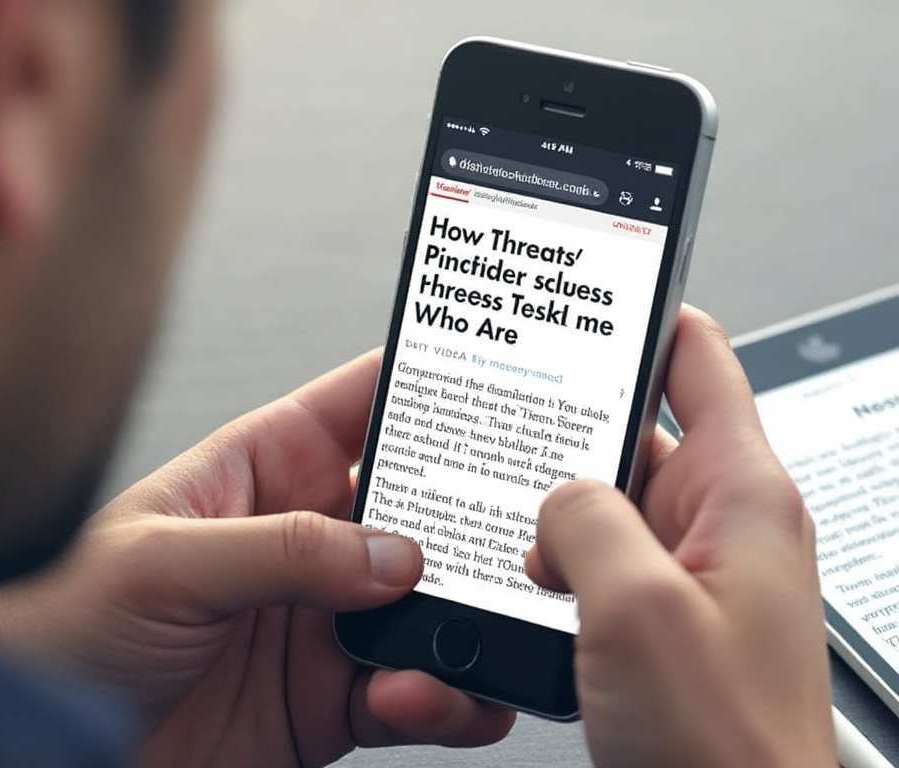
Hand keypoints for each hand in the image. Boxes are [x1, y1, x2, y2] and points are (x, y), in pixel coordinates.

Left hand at [0, 350, 514, 767]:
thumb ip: (279, 549)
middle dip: (470, 517)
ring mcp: (326, 619)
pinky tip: (422, 695)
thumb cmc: (65, 621)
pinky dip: (440, 698)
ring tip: (469, 633)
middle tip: (515, 531)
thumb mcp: (162, 559)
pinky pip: (412, 691)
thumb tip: (389, 553)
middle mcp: (307, 538)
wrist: (45, 742)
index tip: (493, 383)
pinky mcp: (332, 696)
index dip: (427, 387)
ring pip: (429, 605)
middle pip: (419, 509)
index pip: (362, 405)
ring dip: (464, 618)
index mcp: (265, 468)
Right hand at [525, 307, 834, 767]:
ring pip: (608, 498)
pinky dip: (559, 559)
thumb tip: (555, 499)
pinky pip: (601, 557)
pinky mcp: (660, 616)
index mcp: (742, 496)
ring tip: (510, 515)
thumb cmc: (725, 751)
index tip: (587, 293)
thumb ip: (586, 519)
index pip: (697, 357)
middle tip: (510, 418)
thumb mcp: (637, 610)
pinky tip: (528, 578)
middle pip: (637, 427)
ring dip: (557, 507)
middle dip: (570, 426)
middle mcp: (721, 524)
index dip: (642, 313)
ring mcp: (689, 571)